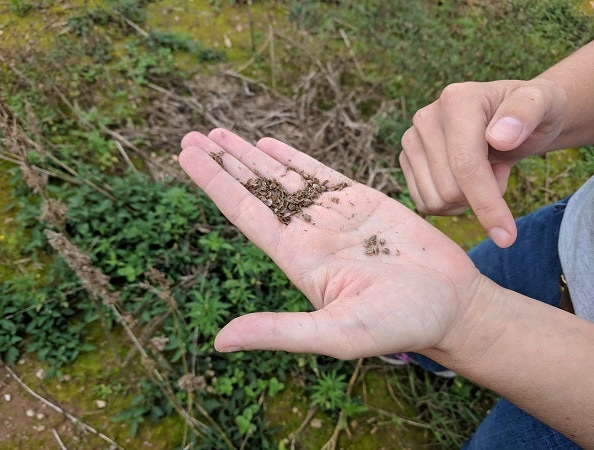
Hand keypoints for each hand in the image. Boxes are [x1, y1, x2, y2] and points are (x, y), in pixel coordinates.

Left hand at [179, 129, 483, 358]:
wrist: (450, 305)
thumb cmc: (399, 325)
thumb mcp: (335, 333)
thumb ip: (280, 331)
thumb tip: (219, 341)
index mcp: (297, 259)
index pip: (243, 212)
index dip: (214, 182)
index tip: (186, 156)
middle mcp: (308, 234)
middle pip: (254, 189)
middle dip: (222, 163)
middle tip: (190, 138)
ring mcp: (333, 215)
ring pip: (281, 177)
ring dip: (249, 155)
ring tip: (219, 134)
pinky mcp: (362, 202)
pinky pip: (318, 173)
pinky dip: (292, 157)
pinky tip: (268, 144)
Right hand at [399, 79, 566, 247]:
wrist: (512, 118)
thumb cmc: (533, 113)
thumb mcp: (544, 105)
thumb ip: (528, 112)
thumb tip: (500, 137)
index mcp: (456, 100)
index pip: (465, 165)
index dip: (487, 203)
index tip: (507, 237)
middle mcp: (425, 118)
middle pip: (448, 189)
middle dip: (481, 195)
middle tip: (500, 170)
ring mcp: (412, 140)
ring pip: (434, 200)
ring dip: (466, 200)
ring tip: (483, 172)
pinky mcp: (407, 159)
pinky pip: (425, 203)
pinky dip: (450, 204)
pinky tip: (464, 181)